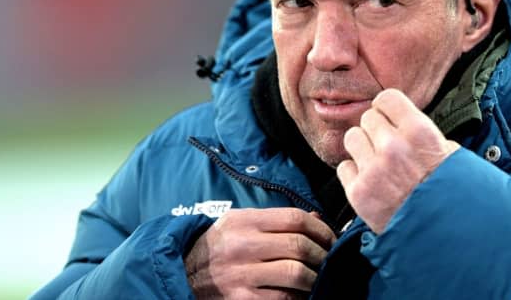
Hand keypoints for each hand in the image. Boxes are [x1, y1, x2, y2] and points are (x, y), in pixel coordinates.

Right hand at [185, 208, 335, 298]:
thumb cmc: (217, 247)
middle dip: (322, 254)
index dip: (321, 228)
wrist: (180, 275)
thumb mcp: (238, 224)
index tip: (330, 238)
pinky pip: (283, 299)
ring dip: (315, 277)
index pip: (295, 218)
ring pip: (296, 274)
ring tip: (318, 277)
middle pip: (300, 245)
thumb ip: (275, 221)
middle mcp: (243, 245)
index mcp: (244, 221)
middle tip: (329, 260)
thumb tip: (317, 217)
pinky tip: (301, 294)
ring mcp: (241, 275)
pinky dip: (299, 297)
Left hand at [336, 88, 459, 233]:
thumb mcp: (452, 156)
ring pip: (352, 138)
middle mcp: (393, 146)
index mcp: (418, 131)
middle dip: (376, 131)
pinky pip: (344, 167)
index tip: (390, 118)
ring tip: (377, 164)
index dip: (387, 108)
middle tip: (387, 147)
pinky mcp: (358, 192)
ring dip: (362, 149)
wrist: (444, 239)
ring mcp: (373, 169)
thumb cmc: (452, 197)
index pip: (386, 98)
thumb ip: (426, 134)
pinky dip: (354, 175)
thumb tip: (407, 121)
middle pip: (368, 118)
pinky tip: (371, 184)